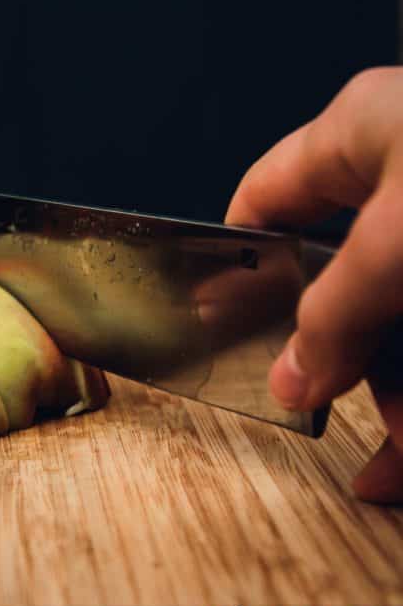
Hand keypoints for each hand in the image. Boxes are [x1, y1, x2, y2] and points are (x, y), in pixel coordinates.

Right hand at [225, 67, 402, 502]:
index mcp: (362, 138)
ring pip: (401, 328)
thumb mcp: (395, 243)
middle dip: (339, 364)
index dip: (237, 259)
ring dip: (397, 401)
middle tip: (323, 413)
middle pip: (342, 286)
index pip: (266, 198)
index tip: (221, 323)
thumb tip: (288, 378)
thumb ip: (331, 315)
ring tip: (395, 466)